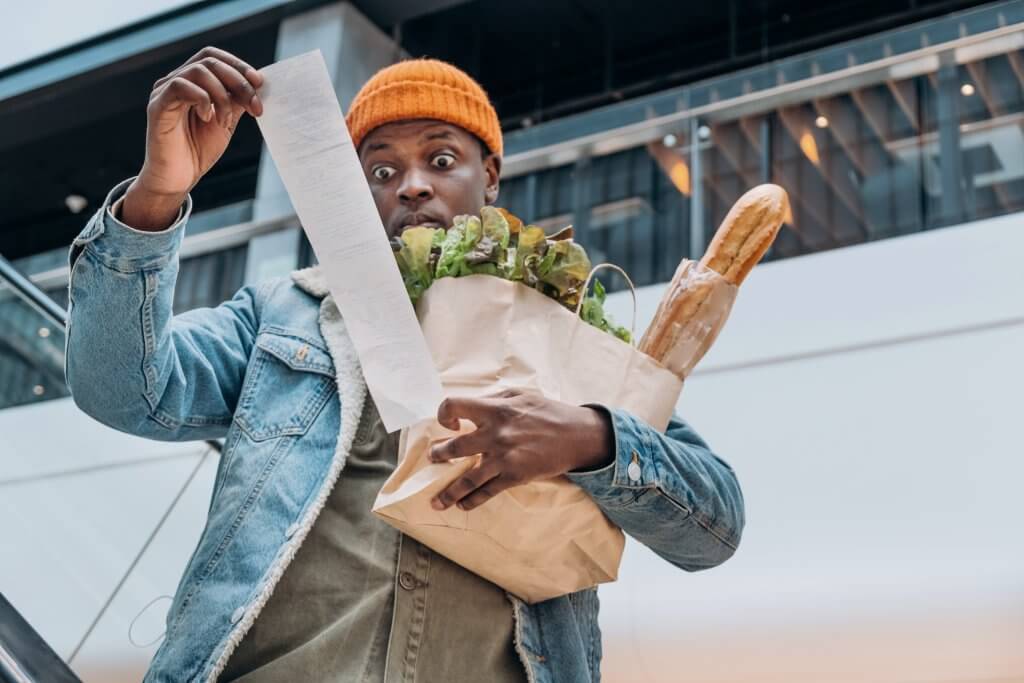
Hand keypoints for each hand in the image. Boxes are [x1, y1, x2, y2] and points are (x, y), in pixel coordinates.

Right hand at [122, 47, 263, 230]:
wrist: (178, 179)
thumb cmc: (198, 150)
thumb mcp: (226, 122)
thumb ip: (236, 102)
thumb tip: (256, 85)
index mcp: (192, 83)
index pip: (213, 57)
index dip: (238, 65)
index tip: (260, 84)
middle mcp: (176, 81)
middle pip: (209, 61)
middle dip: (239, 82)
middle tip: (255, 107)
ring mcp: (164, 92)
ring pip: (198, 71)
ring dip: (222, 95)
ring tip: (226, 122)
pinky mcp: (157, 106)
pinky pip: (180, 86)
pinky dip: (202, 99)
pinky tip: (208, 118)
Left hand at [429, 390, 613, 511]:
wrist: (577, 436)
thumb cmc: (549, 412)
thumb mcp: (520, 395)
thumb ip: (494, 400)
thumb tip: (470, 409)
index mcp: (495, 408)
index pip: (454, 406)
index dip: (444, 414)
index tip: (449, 424)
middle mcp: (495, 433)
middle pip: (454, 447)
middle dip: (438, 455)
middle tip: (433, 457)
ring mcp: (504, 457)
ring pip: (467, 479)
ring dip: (448, 491)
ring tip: (436, 501)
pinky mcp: (515, 476)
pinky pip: (487, 492)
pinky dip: (472, 501)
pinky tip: (462, 505)